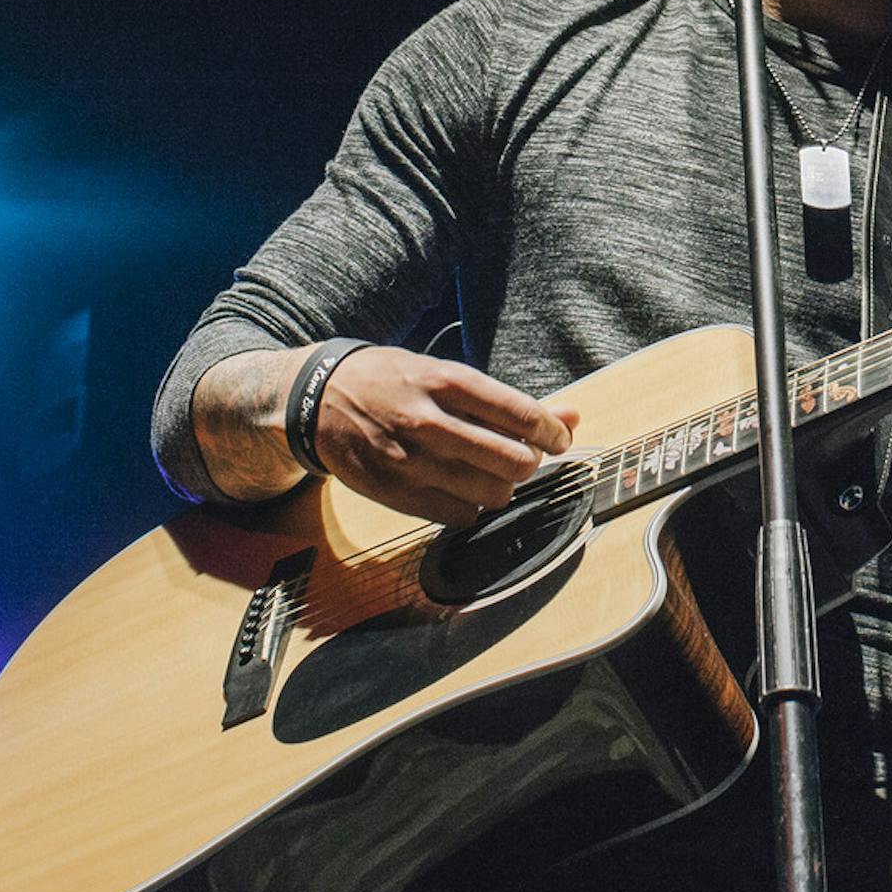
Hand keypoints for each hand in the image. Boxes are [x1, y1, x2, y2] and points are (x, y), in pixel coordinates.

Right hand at [312, 347, 576, 529]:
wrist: (319, 401)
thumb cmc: (393, 382)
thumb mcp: (446, 375)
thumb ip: (507, 401)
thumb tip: (571, 417)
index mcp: (447, 382)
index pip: (521, 414)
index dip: (552, 433)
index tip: (558, 438)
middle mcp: (430, 421)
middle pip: (515, 461)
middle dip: (531, 462)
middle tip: (525, 456)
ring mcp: (412, 462)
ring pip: (493, 493)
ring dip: (503, 486)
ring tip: (491, 472)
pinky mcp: (397, 494)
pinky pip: (462, 516)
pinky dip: (473, 506)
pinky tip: (463, 488)